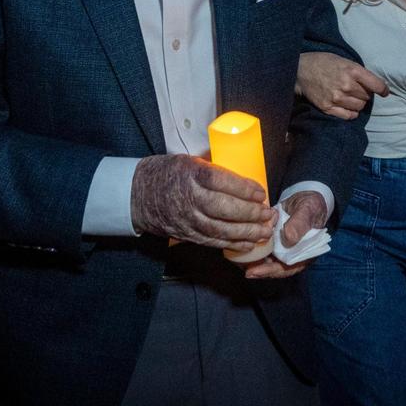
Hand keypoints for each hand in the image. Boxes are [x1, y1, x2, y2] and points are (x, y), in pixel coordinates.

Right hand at [130, 155, 275, 250]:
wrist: (138, 194)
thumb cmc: (168, 173)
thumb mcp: (188, 161)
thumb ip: (212, 168)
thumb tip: (244, 170)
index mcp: (190, 174)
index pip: (220, 180)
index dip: (243, 188)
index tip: (260, 192)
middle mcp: (189, 198)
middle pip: (224, 208)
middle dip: (250, 214)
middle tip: (267, 214)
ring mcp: (187, 219)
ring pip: (220, 229)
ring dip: (246, 233)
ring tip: (264, 231)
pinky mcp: (186, 234)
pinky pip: (212, 242)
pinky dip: (232, 244)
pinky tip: (248, 243)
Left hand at [242, 190, 327, 279]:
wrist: (305, 198)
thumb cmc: (309, 206)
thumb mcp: (307, 212)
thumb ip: (299, 223)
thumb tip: (289, 237)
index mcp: (304, 254)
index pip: (286, 269)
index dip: (270, 271)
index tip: (253, 272)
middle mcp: (292, 256)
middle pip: (273, 268)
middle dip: (256, 269)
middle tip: (238, 267)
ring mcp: (281, 250)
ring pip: (265, 260)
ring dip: (251, 261)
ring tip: (235, 259)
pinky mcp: (273, 242)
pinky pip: (261, 250)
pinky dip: (251, 249)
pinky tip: (238, 247)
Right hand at [296, 52, 388, 119]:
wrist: (300, 71)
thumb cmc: (323, 63)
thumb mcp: (343, 60)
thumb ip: (358, 72)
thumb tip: (375, 85)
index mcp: (352, 70)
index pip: (376, 85)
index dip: (383, 90)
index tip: (384, 92)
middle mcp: (346, 85)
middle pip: (367, 97)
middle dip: (365, 94)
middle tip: (357, 89)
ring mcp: (337, 98)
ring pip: (360, 107)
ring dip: (358, 103)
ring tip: (350, 97)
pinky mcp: (328, 107)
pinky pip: (349, 116)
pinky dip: (351, 112)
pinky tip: (346, 106)